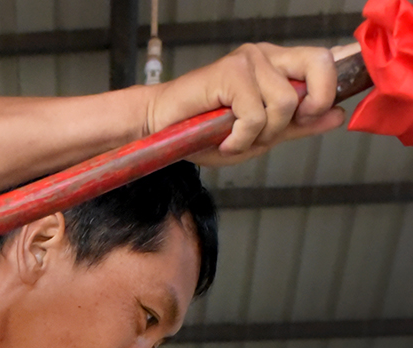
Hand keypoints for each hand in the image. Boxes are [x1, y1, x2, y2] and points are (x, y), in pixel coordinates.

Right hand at [145, 43, 344, 160]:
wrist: (161, 129)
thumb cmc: (204, 132)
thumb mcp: (260, 136)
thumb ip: (298, 125)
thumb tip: (336, 115)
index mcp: (277, 65)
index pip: (323, 60)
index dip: (337, 78)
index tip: (325, 109)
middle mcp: (267, 56)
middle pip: (319, 66)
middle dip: (312, 104)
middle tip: (285, 127)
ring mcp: (250, 60)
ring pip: (286, 103)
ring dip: (262, 135)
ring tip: (236, 138)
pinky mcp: (231, 71)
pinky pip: (256, 116)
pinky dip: (241, 139)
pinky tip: (224, 139)